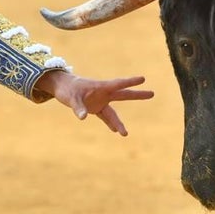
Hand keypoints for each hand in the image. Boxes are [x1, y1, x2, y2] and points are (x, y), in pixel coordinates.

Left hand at [34, 71, 152, 135]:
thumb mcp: (71, 98)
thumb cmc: (67, 89)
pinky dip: (109, 124)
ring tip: (125, 134)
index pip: (118, 84)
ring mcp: (100, 101)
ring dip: (119, 123)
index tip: (143, 78)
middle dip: (137, 95)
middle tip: (152, 93)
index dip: (130, 81)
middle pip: (123, 95)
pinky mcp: (95, 107)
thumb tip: (83, 117)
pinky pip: (105, 117)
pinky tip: (115, 131)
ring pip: (114, 112)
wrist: (62, 87)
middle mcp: (103, 94)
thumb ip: (78, 107)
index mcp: (101, 87)